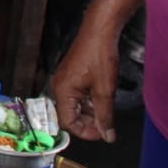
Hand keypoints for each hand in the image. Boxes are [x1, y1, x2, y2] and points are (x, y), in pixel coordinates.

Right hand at [51, 23, 120, 142]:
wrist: (100, 31)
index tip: (102, 134)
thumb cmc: (99, 55)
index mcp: (63, 91)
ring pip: (75, 106)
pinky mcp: (72, 76)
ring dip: (90, 113)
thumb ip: (105, 116)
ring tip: (107, 114)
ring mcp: (65, 81)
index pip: (68, 122)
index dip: (85, 132)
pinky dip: (89, 102)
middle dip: (88, 123)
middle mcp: (60, 87)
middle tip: (106, 127)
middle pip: (70, 115)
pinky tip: (102, 101)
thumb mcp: (105, 91)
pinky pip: (77, 96)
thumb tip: (107, 135)